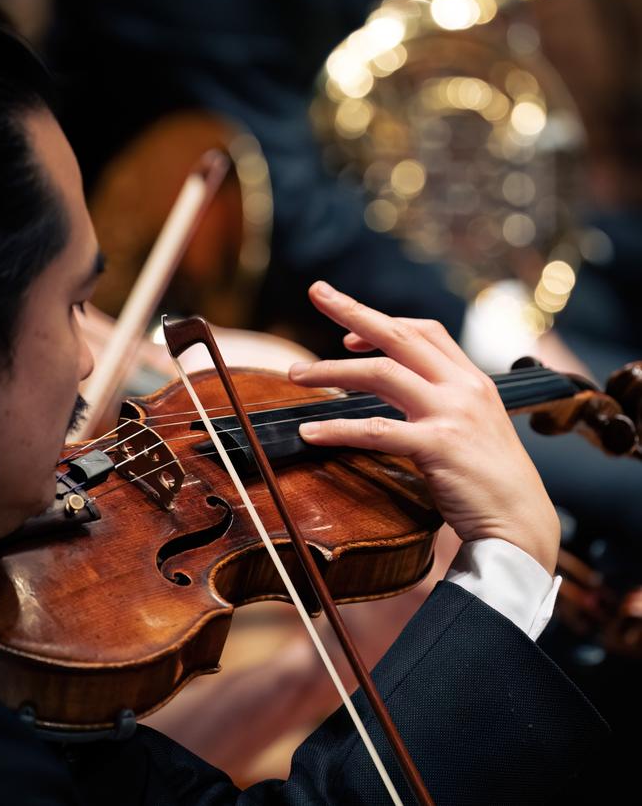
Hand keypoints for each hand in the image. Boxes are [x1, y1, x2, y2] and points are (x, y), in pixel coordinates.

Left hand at [289, 282, 559, 575]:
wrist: (522, 524)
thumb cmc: (493, 481)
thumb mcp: (477, 426)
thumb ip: (445, 402)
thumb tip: (401, 392)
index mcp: (472, 380)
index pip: (426, 331)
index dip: (385, 322)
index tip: (350, 333)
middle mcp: (463, 387)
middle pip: (399, 335)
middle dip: (353, 310)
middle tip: (318, 293)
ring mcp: (452, 414)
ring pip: (381, 374)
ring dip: (331, 370)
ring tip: (296, 375)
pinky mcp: (438, 446)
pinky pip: (376, 430)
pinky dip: (337, 428)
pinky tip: (311, 432)